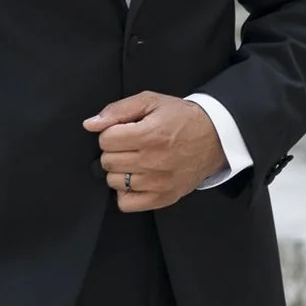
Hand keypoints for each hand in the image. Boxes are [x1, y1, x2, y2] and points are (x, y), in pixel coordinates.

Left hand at [84, 90, 224, 212]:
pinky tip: (136, 179)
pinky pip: (127, 204)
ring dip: (119, 170)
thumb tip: (90, 124)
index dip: (111, 132)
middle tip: (130, 145)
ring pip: (114, 182)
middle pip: (107, 161)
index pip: (106, 140)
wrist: (215, 137)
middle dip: (114, 150)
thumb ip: (118, 110)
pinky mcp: (164, 198)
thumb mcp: (151, 101)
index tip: (124, 131)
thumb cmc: (181, 117)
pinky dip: (126, 193)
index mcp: (150, 134)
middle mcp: (154, 161)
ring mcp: (159, 183)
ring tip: (136, 160)